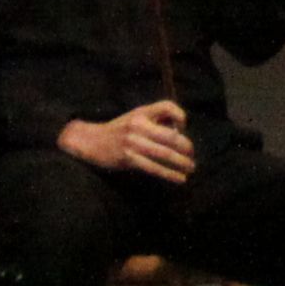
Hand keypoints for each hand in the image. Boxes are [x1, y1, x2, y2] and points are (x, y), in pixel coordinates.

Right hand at [65, 101, 198, 183]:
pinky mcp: (129, 158)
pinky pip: (153, 167)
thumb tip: (181, 130)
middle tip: (192, 154)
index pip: (166, 106)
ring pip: (164, 154)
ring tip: (191, 168)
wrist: (91, 141)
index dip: (179, 115)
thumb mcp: (137, 116)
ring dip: (181, 162)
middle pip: (170, 136)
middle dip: (186, 147)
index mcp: (141, 113)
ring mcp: (133, 143)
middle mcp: (138, 126)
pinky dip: (169, 173)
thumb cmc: (120, 129)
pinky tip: (180, 178)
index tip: (184, 126)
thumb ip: (157, 119)